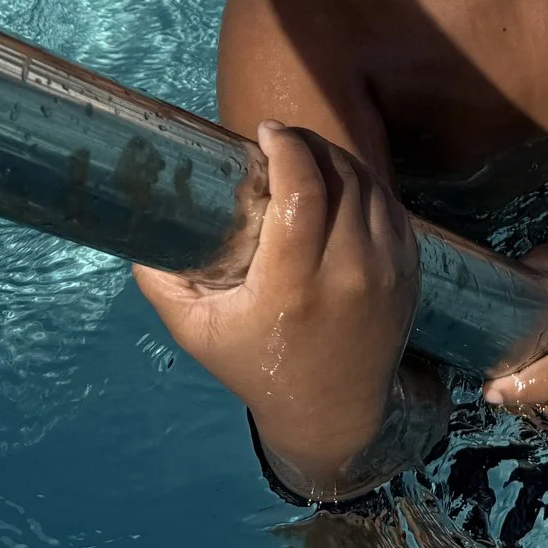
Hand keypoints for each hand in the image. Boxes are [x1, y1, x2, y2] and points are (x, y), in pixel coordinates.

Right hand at [133, 121, 418, 486]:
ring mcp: (388, 270)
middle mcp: (350, 272)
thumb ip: (164, 282)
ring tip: (307, 158)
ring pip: (369, 185)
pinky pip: (391, 206)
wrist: (333, 414)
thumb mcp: (199, 332)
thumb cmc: (258, 368)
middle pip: (340, 176)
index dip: (288, 147)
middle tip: (282, 140)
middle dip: (309, 145)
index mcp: (295, 284)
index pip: (303, 190)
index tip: (266, 132)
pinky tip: (339, 187)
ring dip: (337, 161)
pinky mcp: (410, 270)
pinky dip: (364, 187)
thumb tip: (137, 230)